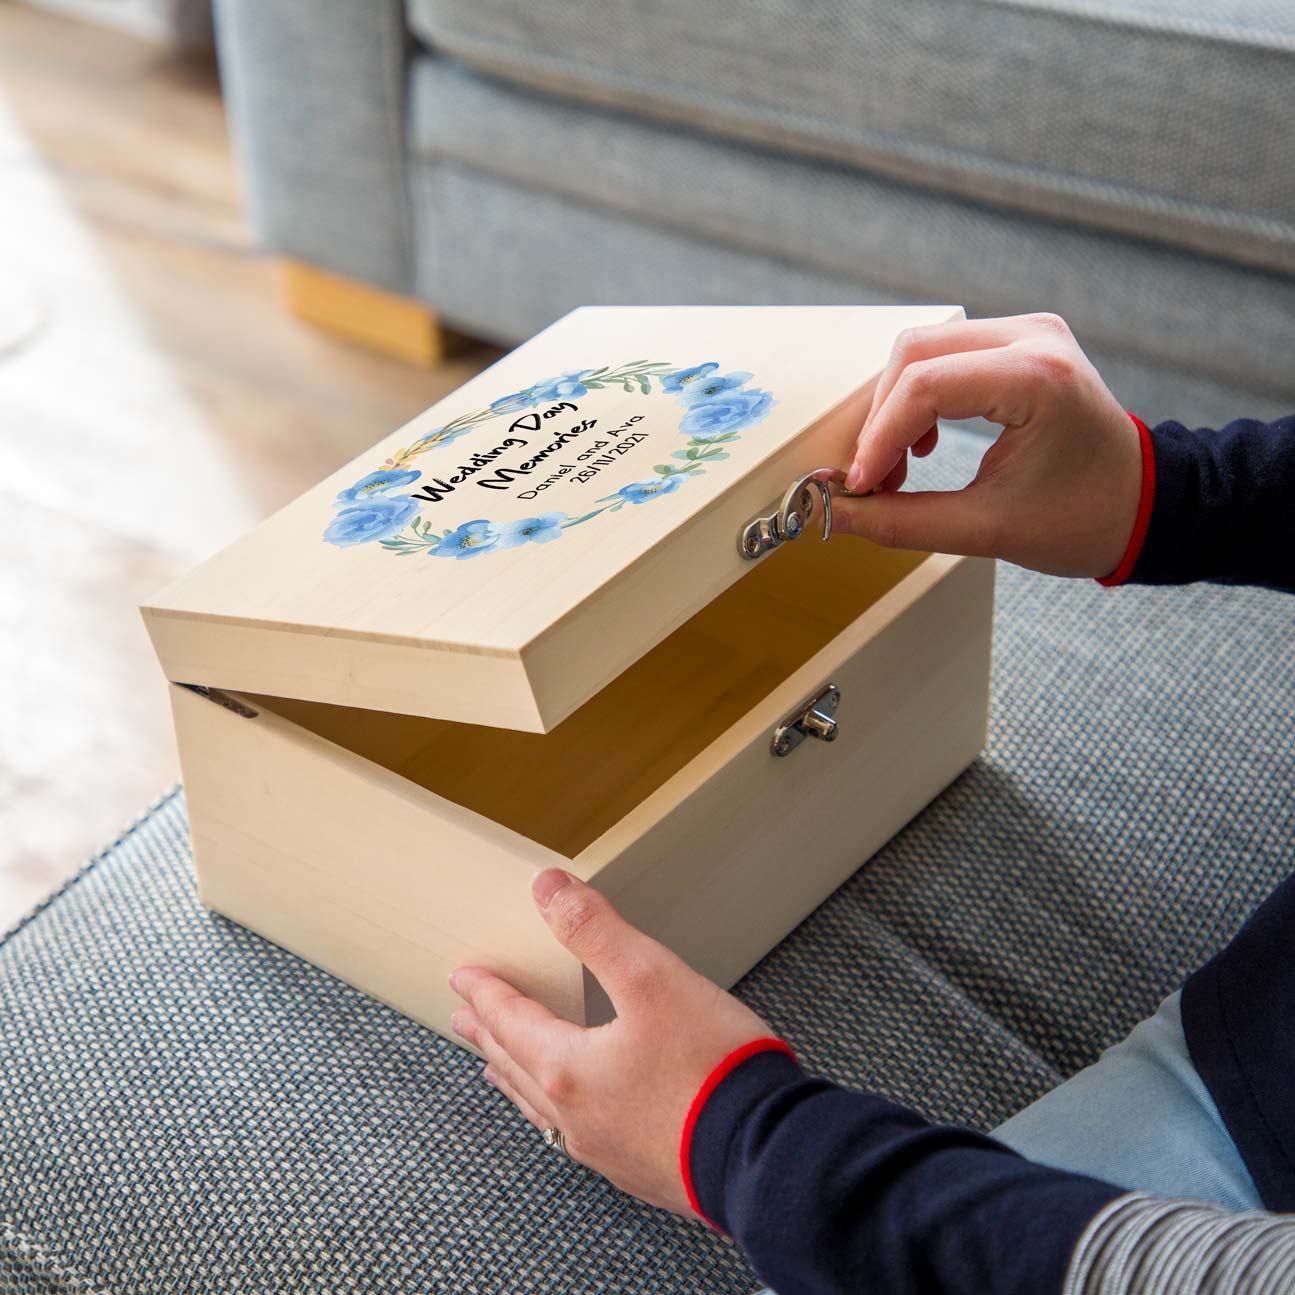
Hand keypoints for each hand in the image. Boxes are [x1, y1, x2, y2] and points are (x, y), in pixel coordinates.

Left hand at [449, 869, 773, 1215]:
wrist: (766, 1156)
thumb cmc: (710, 1068)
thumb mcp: (651, 979)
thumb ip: (595, 931)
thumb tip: (547, 888)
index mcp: (569, 1069)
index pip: (512, 1022)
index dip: (487, 995)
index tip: (462, 980)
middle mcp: (578, 1116)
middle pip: (517, 1068)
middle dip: (490, 1037)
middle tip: (465, 1022)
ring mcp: (608, 1150)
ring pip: (544, 1109)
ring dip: (518, 1080)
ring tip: (502, 1069)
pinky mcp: (642, 1171)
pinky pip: (581, 1137)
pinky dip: (560, 1114)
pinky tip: (578, 1117)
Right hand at [836, 313, 1143, 577]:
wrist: (1145, 505)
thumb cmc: (1084, 519)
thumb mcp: (987, 531)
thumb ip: (901, 522)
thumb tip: (835, 514)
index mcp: (1039, 379)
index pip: (924, 386)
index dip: (879, 438)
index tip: (860, 486)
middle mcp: (1034, 337)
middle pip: (913, 354)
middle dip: (880, 420)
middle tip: (874, 480)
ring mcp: (1029, 331)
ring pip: (923, 349)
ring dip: (895, 408)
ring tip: (896, 469)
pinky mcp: (1020, 341)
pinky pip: (945, 354)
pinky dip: (919, 397)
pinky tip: (923, 446)